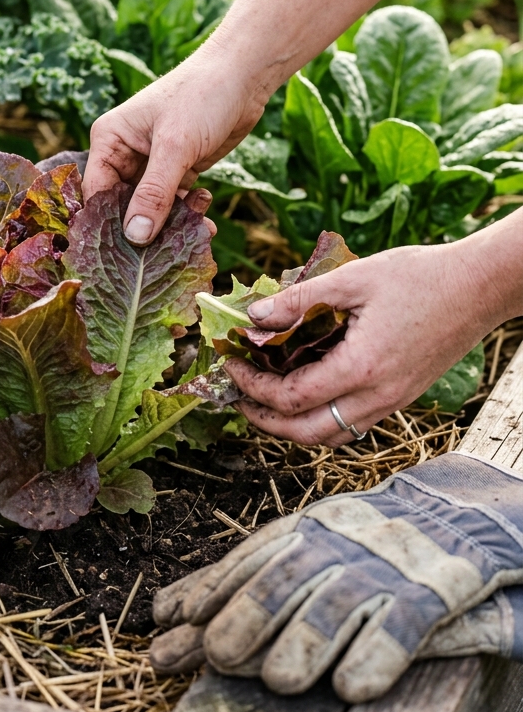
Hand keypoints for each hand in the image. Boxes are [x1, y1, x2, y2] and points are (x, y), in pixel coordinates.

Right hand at [84, 49, 264, 242]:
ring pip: (152, 209)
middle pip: (123, 206)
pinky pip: (175, 204)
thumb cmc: (202, 96)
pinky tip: (205, 222)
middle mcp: (125, 153)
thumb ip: (154, 193)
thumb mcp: (175, 146)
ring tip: (196, 234)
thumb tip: (134, 237)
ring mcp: (152, 164)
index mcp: (110, 140)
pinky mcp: (179, 170)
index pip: (96, 193)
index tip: (124, 256)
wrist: (244, 76)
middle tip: (164, 255)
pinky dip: (187, 215)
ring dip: (172, 225)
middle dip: (145, 229)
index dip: (107, 225)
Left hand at [149, 452, 522, 700]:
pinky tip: (352, 686)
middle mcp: (343, 541)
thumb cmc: (367, 543)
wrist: (463, 512)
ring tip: (278, 681)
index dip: (212, 587)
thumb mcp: (307, 547)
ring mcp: (389, 564)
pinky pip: (405, 622)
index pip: (252, 556)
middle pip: (288, 575)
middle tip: (215, 656)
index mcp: (309, 527)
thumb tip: (163, 613)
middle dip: (248, 614)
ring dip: (306, 641)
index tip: (169, 621)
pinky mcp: (439, 587)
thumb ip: (243, 578)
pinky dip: (378, 653)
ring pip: (340, 603)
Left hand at [225, 239, 495, 446]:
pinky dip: (321, 416)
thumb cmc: (420, 276)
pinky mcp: (402, 396)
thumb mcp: (353, 279)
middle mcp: (377, 396)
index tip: (232, 365)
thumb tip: (253, 317)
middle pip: (307, 434)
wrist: (479, 287)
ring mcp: (392, 401)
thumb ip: (299, 300)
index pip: (292, 398)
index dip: (253, 387)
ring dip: (292, 425)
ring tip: (266, 398)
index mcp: (361, 368)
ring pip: (331, 435)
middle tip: (239, 398)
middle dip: (265, 421)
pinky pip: (353, 422)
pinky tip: (307, 388)